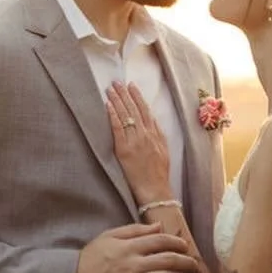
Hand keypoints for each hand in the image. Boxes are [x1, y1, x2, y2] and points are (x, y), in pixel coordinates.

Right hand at [74, 224, 197, 272]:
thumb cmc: (90, 258)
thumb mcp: (109, 236)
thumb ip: (135, 230)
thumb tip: (158, 227)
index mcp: (129, 246)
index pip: (160, 241)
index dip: (176, 242)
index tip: (184, 246)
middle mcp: (133, 264)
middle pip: (168, 260)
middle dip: (185, 261)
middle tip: (193, 264)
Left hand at [106, 82, 172, 207]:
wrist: (155, 190)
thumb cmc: (159, 175)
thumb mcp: (164, 152)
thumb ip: (158, 136)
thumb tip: (153, 123)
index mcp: (156, 135)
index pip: (145, 110)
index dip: (137, 97)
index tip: (131, 86)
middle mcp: (146, 135)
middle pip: (134, 109)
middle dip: (125, 94)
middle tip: (117, 82)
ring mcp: (135, 141)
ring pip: (126, 115)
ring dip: (117, 100)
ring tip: (110, 89)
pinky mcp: (124, 150)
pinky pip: (117, 128)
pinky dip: (113, 115)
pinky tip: (107, 105)